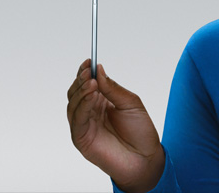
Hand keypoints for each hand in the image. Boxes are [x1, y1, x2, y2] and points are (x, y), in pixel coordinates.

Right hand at [67, 59, 165, 192]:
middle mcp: (90, 112)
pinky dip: (82, 105)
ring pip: (73, 103)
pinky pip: (77, 119)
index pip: (86, 83)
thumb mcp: (130, 103)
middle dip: (81, 80)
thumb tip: (98, 70)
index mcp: (100, 101)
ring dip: (80, 91)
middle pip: (76, 91)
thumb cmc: (140, 132)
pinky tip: (91, 96)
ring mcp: (84, 125)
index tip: (89, 60)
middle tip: (88, 71)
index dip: (85, 71)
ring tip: (91, 83)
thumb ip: (113, 88)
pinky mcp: (81, 138)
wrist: (145, 159)